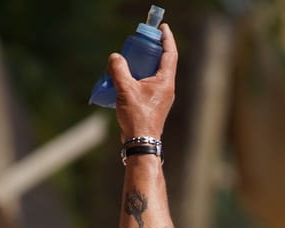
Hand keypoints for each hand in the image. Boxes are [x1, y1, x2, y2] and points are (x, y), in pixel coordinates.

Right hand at [109, 21, 177, 140]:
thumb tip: (115, 57)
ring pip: (156, 74)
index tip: (162, 28)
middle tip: (143, 41)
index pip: (170, 53)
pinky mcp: (154, 105)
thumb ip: (119, 70)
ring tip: (134, 58)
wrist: (141, 142)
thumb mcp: (125, 90)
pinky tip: (128, 79)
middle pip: (163, 62)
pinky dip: (141, 77)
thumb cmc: (137, 117)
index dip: (167, 38)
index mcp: (165, 81)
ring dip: (146, 64)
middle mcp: (167, 88)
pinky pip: (150, 84)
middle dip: (154, 49)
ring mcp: (162, 97)